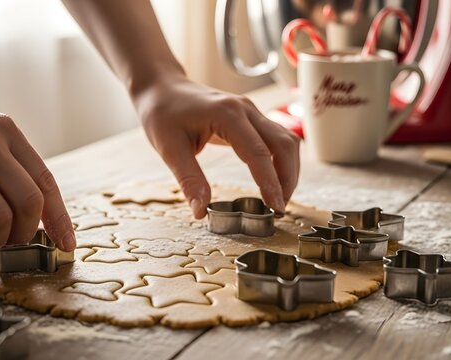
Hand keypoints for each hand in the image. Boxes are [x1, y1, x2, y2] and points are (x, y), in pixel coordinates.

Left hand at [133, 75, 299, 218]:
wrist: (162, 88)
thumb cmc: (162, 114)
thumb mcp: (170, 149)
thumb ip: (189, 181)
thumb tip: (201, 212)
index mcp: (227, 114)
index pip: (259, 153)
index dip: (271, 183)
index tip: (276, 208)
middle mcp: (245, 109)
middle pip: (284, 144)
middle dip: (287, 178)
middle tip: (279, 208)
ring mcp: (250, 110)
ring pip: (286, 140)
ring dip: (288, 169)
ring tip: (279, 197)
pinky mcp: (250, 116)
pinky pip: (277, 137)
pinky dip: (282, 160)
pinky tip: (274, 179)